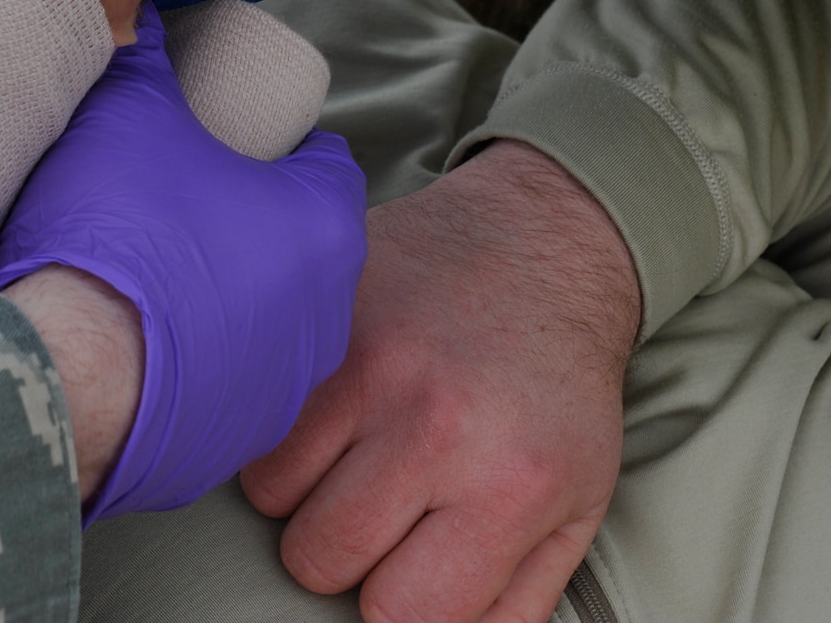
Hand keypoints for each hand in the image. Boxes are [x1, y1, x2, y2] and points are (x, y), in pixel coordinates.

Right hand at [0, 4, 367, 519]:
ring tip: (157, 277)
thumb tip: (145, 17)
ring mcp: (283, 388)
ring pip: (269, 324)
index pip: (328, 163)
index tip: (233, 140)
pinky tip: (141, 345)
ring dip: (230, 300)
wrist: (66, 374)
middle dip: (255, 225)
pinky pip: (224, 388)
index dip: (282, 144)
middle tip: (189, 204)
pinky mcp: (232, 441)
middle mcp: (326, 315)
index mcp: (322, 227)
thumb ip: (146, 58)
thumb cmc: (116, 236)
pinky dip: (196, 365)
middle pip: (302, 249)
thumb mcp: (127, 114)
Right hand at [242, 143, 638, 622]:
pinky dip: (275, 432)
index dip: (396, 602)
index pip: (399, 612)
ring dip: (302, 492)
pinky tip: (322, 413)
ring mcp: (365, 363)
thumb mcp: (577, 504)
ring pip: (270, 494)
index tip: (408, 570)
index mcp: (510, 483)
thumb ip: (515, 598)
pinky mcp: (320, 315)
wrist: (538, 243)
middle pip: (318, 557)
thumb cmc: (555, 388)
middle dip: (343, 551)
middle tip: (379, 507)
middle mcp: (434, 423)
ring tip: (351, 454)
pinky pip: (253, 420)